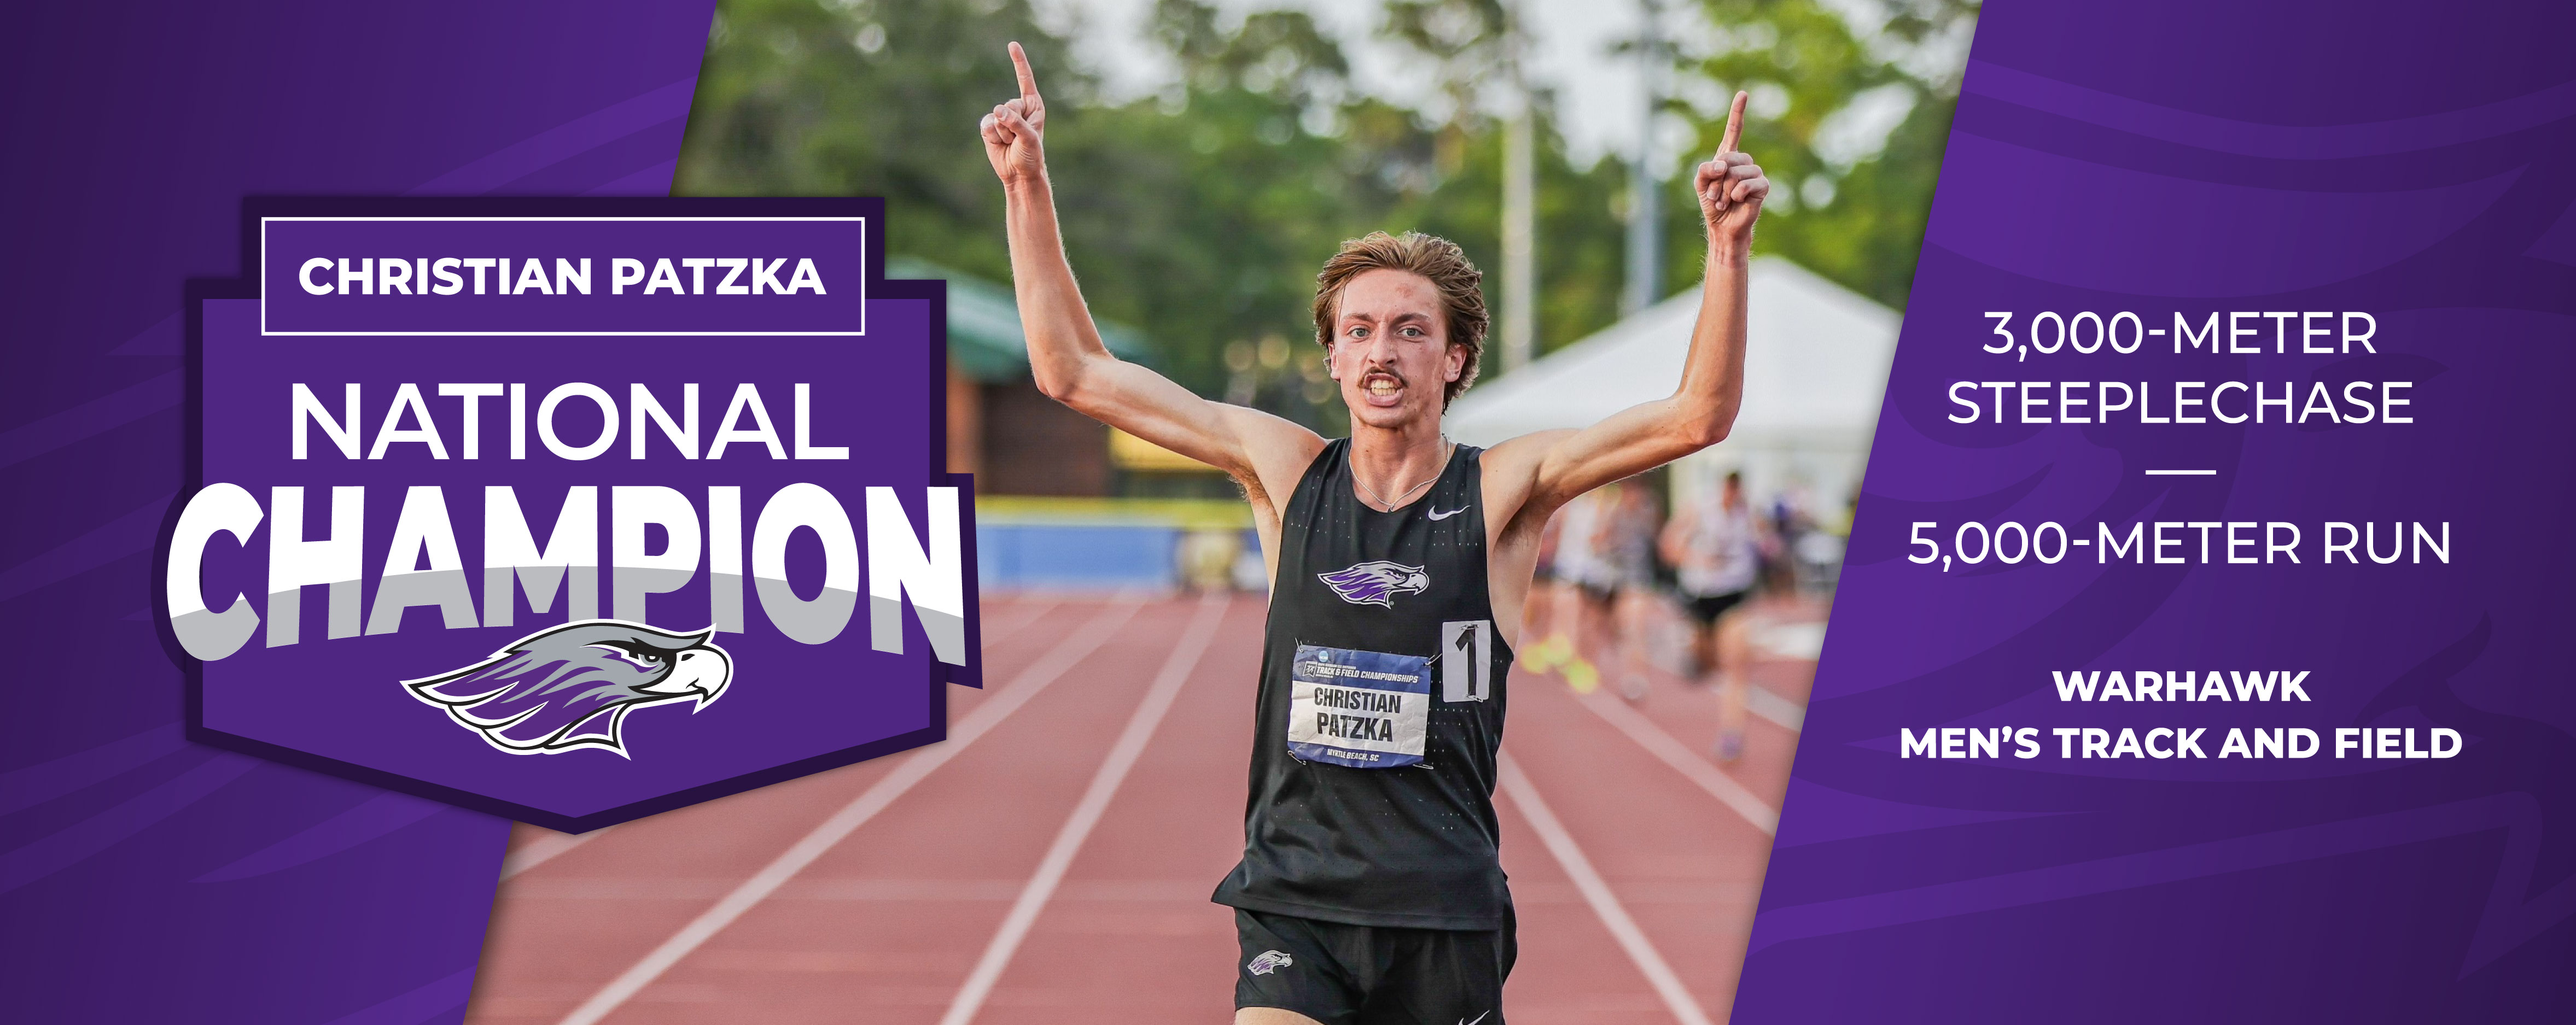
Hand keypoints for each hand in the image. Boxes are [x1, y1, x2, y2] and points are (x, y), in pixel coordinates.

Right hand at [980, 41, 1047, 188]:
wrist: (1019, 174)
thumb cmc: (1031, 156)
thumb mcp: (1029, 138)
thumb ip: (1015, 122)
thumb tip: (997, 111)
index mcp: (1033, 105)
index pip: (1025, 79)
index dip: (1018, 62)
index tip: (1012, 44)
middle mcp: (1017, 108)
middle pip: (1008, 105)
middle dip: (1012, 125)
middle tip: (1019, 139)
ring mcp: (1002, 117)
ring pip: (995, 116)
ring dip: (1003, 134)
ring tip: (1011, 143)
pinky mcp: (989, 127)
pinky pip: (985, 125)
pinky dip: (992, 136)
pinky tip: (1000, 144)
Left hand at [1693, 92, 1768, 253]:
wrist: (1723, 226)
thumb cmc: (1712, 203)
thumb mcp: (1700, 184)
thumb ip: (1704, 170)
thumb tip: (1722, 164)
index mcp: (1727, 156)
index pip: (1734, 130)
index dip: (1738, 112)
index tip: (1743, 94)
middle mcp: (1743, 161)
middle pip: (1728, 158)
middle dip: (1716, 180)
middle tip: (1715, 196)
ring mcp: (1754, 172)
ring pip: (1737, 173)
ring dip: (1725, 190)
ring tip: (1724, 201)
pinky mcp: (1762, 186)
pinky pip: (1750, 183)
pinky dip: (1738, 193)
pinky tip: (1736, 200)